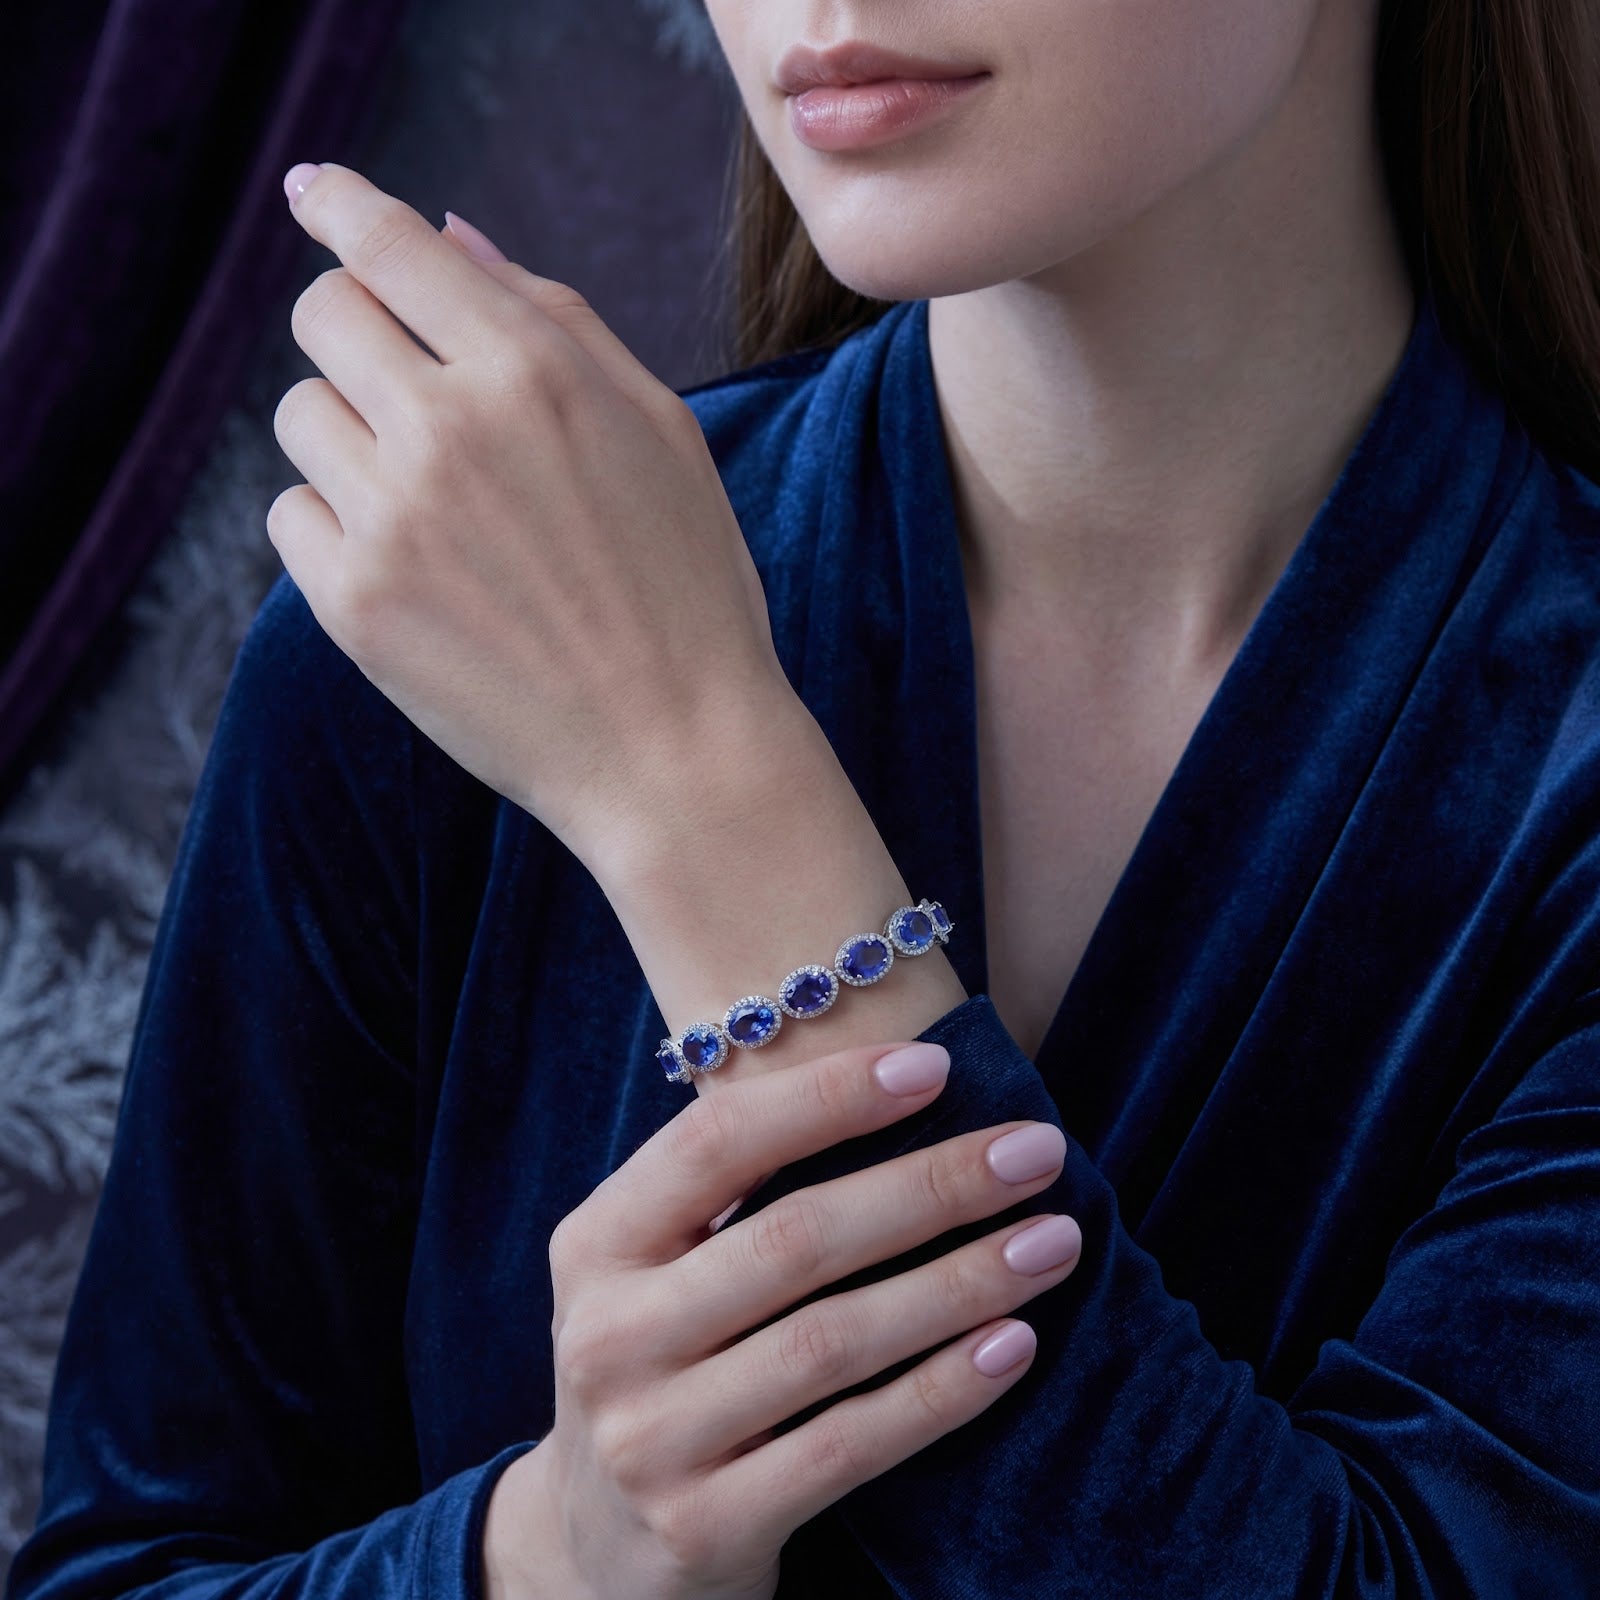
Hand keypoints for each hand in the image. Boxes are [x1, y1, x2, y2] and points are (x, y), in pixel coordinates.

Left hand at [267, 163, 787, 861]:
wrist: (678, 750)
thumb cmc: (688, 586)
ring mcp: (392, 518)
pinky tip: (420, 572)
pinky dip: (339, 529)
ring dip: (354, 440)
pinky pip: (293, 515)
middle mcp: (448, 428)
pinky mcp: (354, 604)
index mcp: (534, 369)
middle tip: (412, 391)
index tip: (313, 194)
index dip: (341, 205)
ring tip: (440, 508)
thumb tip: (447, 235)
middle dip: (358, 334)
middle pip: (323, 316)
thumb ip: (554, 317)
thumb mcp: (660, 429)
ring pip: (301, 416)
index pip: (391, 244)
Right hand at [501, 1038, 1081, 1598]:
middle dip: (931, 1187)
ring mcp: (650, 1438)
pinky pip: (849, 1446)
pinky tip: (1012, 1346)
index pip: (715, 1143)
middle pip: (794, 1239)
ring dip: (960, 1284)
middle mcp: (608, 1334)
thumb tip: (908, 1089)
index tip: (937, 1067)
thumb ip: (737, 1194)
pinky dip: (940, 1392)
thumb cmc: (663, 1362)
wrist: (596, 1549)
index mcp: (597, 1243)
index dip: (828, 1098)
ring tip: (1051, 1242)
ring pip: (833, 1342)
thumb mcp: (657, 1270)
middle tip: (1037, 1151)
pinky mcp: (705, 1526)